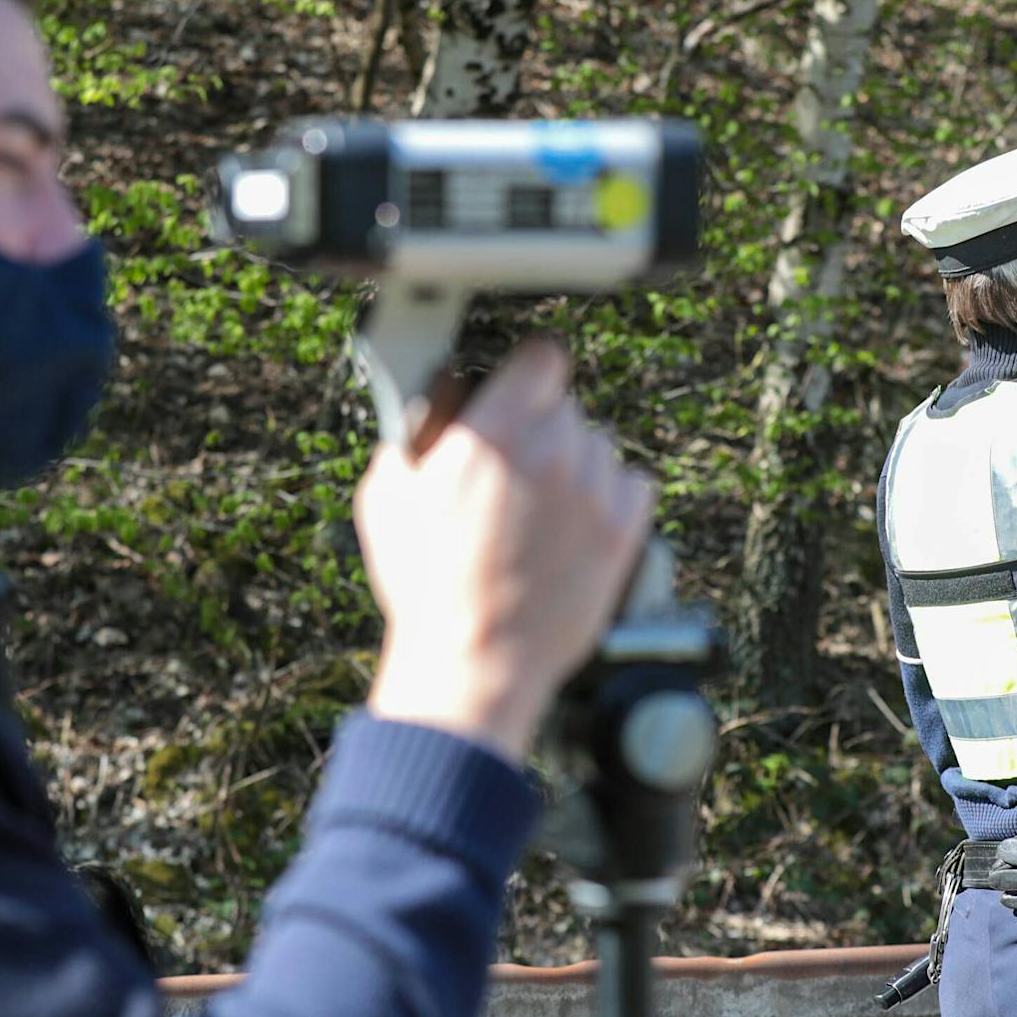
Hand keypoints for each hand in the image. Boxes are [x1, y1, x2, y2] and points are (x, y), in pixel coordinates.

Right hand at [356, 340, 653, 761]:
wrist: (476, 659)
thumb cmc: (425, 585)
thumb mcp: (385, 497)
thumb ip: (413, 432)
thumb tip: (436, 398)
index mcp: (493, 431)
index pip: (541, 356)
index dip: (526, 373)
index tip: (518, 391)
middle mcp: (553, 449)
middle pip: (565, 406)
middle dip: (539, 429)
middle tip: (510, 473)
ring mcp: (595, 488)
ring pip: (596, 445)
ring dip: (572, 465)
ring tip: (538, 513)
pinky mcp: (625, 528)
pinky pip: (631, 483)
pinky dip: (607, 497)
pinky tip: (573, 526)